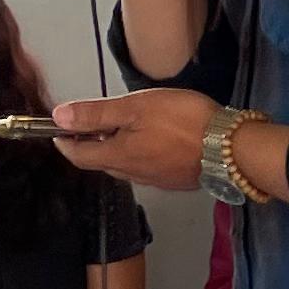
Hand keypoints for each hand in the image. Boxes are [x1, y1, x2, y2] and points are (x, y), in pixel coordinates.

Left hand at [49, 88, 218, 190]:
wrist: (231, 148)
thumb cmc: (181, 121)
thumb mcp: (135, 107)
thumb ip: (96, 114)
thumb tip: (57, 117)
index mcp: (117, 156)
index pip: (78, 155)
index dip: (63, 141)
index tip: (58, 129)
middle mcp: (132, 174)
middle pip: (100, 162)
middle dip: (90, 145)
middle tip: (92, 123)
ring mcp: (155, 180)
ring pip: (124, 167)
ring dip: (116, 151)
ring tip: (124, 129)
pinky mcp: (176, 181)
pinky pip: (147, 170)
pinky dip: (139, 156)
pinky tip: (153, 142)